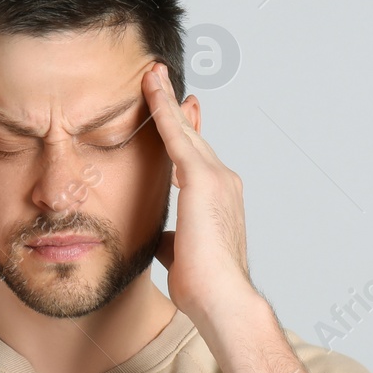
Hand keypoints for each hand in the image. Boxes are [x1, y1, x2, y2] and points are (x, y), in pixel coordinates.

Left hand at [143, 63, 256, 326]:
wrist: (222, 300)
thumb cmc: (205, 287)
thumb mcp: (180, 254)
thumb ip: (171, 238)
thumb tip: (161, 238)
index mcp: (218, 198)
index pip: (196, 156)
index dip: (185, 131)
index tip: (179, 110)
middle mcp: (223, 181)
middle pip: (192, 135)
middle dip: (175, 106)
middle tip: (159, 75)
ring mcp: (216, 177)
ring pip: (184, 129)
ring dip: (165, 100)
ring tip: (151, 72)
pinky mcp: (201, 179)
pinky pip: (175, 135)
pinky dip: (162, 109)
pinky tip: (150, 86)